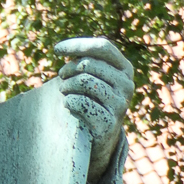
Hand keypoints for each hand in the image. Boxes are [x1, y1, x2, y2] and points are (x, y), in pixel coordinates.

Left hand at [54, 37, 133, 177]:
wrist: (101, 138)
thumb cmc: (93, 101)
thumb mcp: (94, 78)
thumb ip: (86, 62)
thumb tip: (65, 50)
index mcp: (125, 69)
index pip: (102, 47)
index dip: (78, 45)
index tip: (57, 50)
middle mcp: (126, 84)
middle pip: (89, 64)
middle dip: (68, 69)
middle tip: (60, 77)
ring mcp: (120, 104)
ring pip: (84, 82)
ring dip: (67, 86)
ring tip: (63, 91)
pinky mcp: (109, 122)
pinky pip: (81, 103)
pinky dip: (69, 102)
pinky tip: (68, 104)